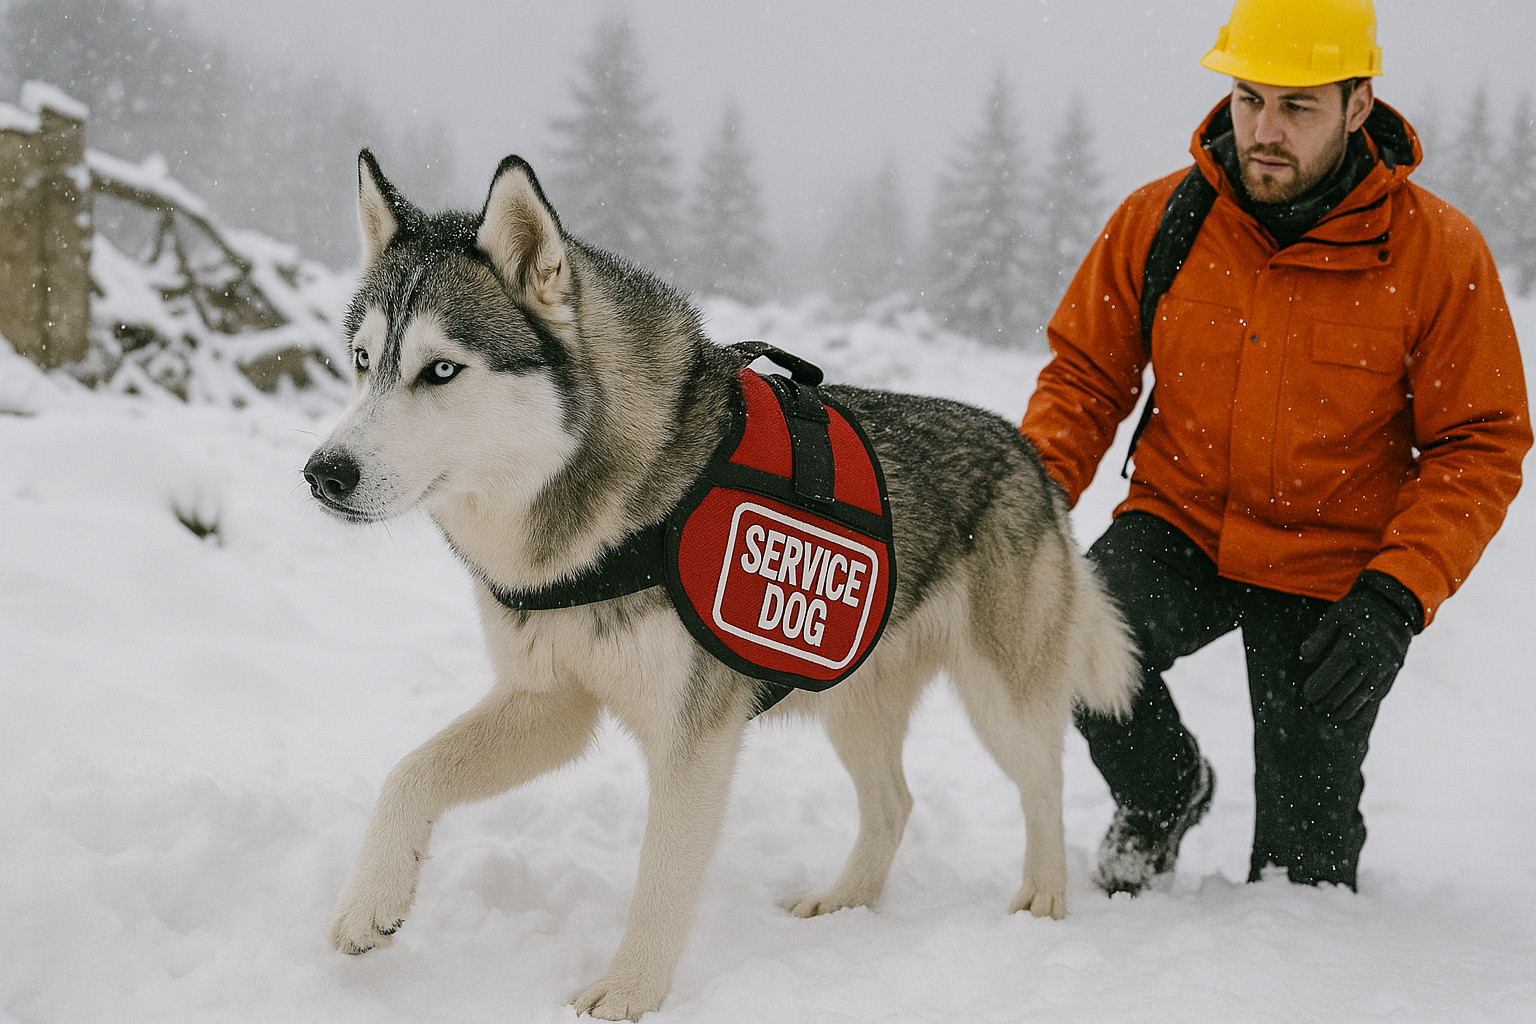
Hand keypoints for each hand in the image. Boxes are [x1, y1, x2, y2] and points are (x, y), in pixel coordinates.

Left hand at [1299, 571, 1421, 719]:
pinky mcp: (1395, 670)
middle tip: (1316, 708)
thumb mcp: (1334, 616)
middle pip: (1349, 686)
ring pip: (1366, 694)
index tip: (1307, 695)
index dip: (1320, 685)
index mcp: (1356, 642)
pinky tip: (1353, 709)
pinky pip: (1380, 692)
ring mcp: (1387, 665)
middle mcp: (1374, 656)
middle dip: (1331, 701)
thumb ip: (1319, 637)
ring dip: (1349, 708)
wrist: (1392, 606)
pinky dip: (1366, 703)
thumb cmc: (1356, 611)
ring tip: (1333, 716)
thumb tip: (1305, 658)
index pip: (1334, 670)